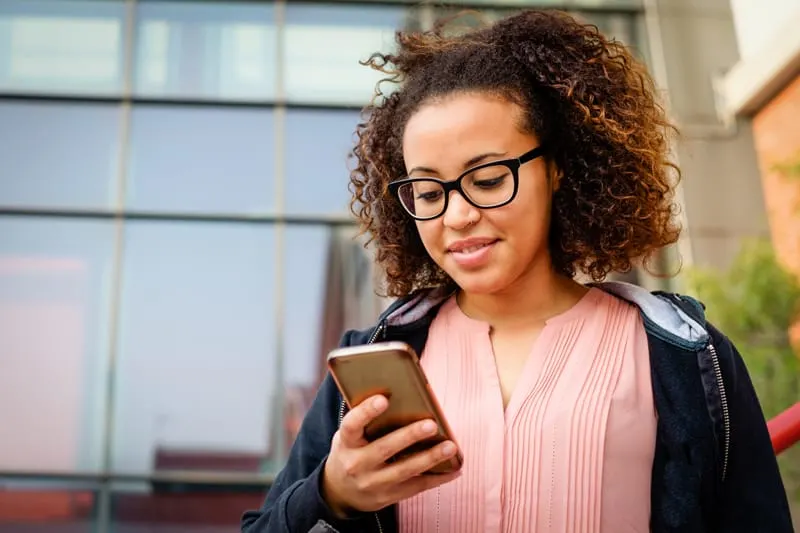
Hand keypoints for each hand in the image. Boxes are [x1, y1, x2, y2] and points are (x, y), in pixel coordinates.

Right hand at [321, 395, 460, 516]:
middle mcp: (357, 465)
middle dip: (409, 436)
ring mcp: (372, 484)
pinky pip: (416, 487)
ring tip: (450, 446)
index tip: (383, 399)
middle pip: (384, 448)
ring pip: (405, 471)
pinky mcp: (388, 497)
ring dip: (430, 458)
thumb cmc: (352, 452)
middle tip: (431, 424)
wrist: (340, 493)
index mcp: (346, 443)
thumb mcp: (349, 436)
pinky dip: (437, 478)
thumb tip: (402, 398)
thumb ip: (367, 422)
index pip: (352, 425)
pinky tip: (454, 469)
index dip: (366, 412)